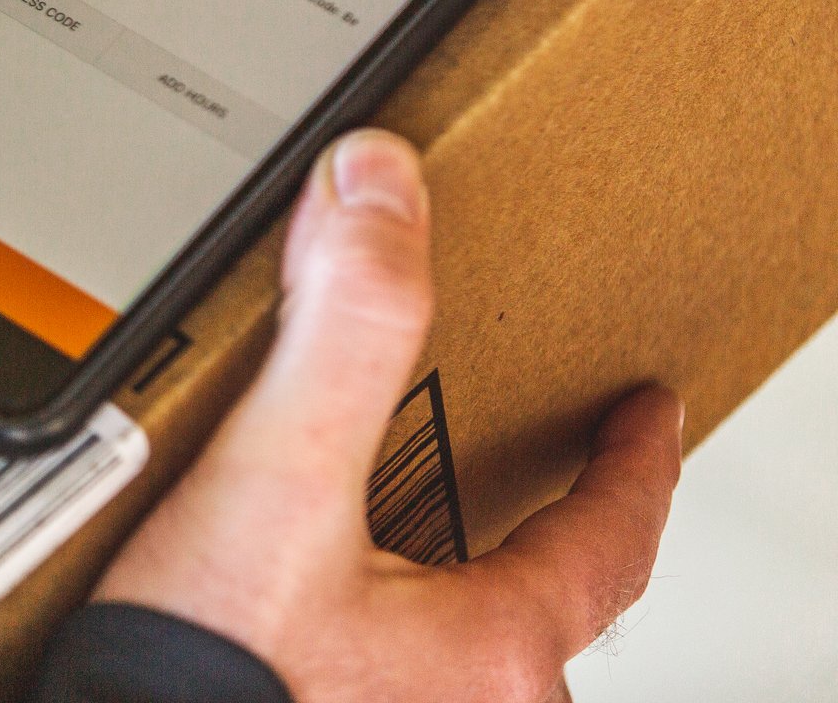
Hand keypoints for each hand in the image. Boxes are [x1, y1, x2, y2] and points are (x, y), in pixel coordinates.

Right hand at [93, 130, 682, 701]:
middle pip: (535, 609)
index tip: (646, 413)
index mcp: (488, 652)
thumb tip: (379, 191)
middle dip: (530, 534)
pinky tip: (289, 620)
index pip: (607, 540)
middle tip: (512, 472)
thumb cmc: (197, 689)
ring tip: (379, 539)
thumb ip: (338, 332)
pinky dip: (365, 642)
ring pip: (458, 658)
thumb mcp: (274, 483)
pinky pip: (383, 685)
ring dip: (439, 593)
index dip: (630, 464)